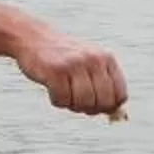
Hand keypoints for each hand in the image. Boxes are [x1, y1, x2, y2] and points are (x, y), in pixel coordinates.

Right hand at [14, 29, 128, 116]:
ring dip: (72, 105)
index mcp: (106, 58)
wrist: (33, 38)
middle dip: (91, 109)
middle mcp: (94, 59)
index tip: (97, 106)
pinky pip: (63, 100)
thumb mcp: (90, 64)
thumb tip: (116, 115)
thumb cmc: (64, 56)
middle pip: (103, 103)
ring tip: (65, 94)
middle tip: (79, 103)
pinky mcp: (56, 71)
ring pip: (84, 103)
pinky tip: (53, 89)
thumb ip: (104, 85)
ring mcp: (75, 64)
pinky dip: (57, 101)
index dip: (109, 107)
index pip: (120, 95)